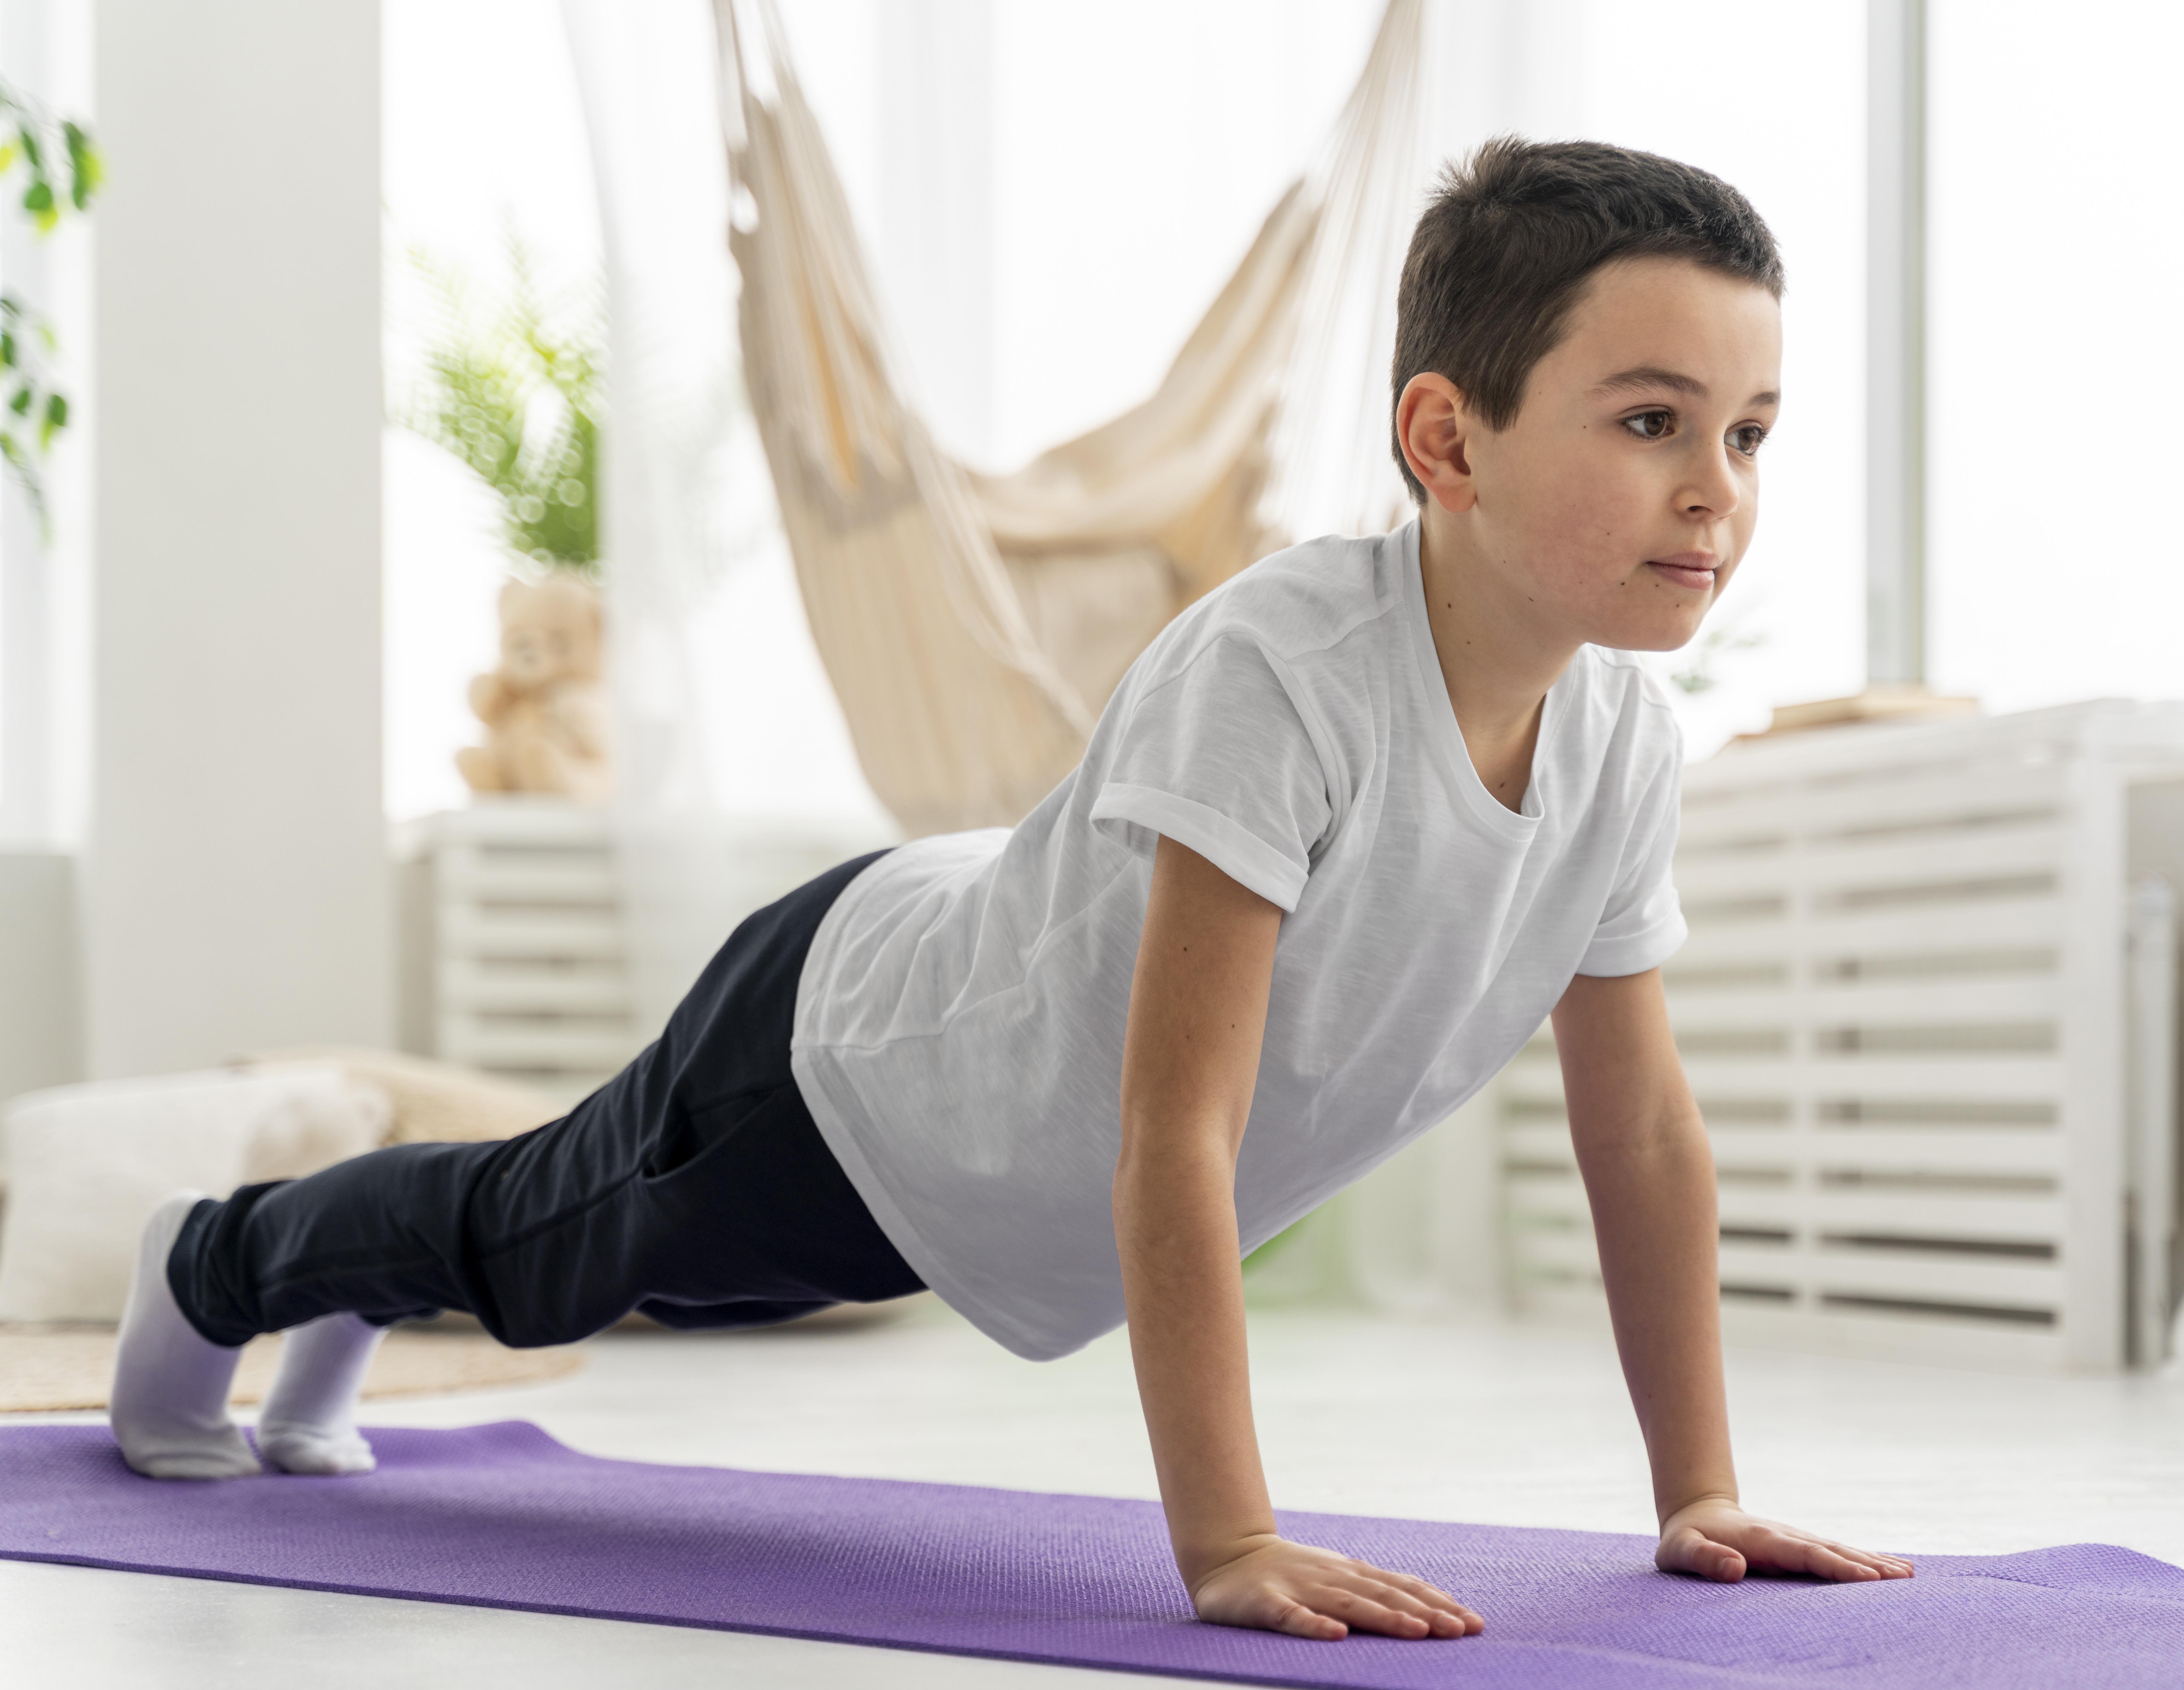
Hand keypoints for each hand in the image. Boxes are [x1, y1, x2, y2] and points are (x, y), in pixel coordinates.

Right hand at [1188, 1534, 1482, 1640]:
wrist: (1227, 1557)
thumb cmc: (1288, 1574)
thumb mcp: (1336, 1576)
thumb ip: (1374, 1588)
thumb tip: (1426, 1602)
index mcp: (1349, 1575)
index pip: (1401, 1588)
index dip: (1437, 1604)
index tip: (1472, 1623)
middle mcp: (1332, 1578)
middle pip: (1384, 1595)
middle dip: (1424, 1613)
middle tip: (1460, 1630)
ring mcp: (1300, 1589)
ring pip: (1348, 1604)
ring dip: (1384, 1617)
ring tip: (1416, 1631)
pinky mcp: (1267, 1603)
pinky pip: (1291, 1616)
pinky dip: (1313, 1625)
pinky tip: (1335, 1636)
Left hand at [1658, 1496, 1913, 1583]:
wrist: (1695, 1513)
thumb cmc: (1686, 1539)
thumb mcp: (1681, 1550)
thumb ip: (1704, 1559)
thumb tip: (1735, 1568)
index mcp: (1762, 1542)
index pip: (1805, 1555)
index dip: (1836, 1566)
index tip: (1869, 1577)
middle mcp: (1785, 1537)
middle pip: (1832, 1550)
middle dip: (1868, 1564)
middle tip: (1905, 1578)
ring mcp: (1794, 1539)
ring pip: (1838, 1549)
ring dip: (1872, 1560)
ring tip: (1908, 1574)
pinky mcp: (1798, 1545)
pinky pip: (1835, 1552)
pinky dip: (1863, 1559)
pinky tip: (1888, 1568)